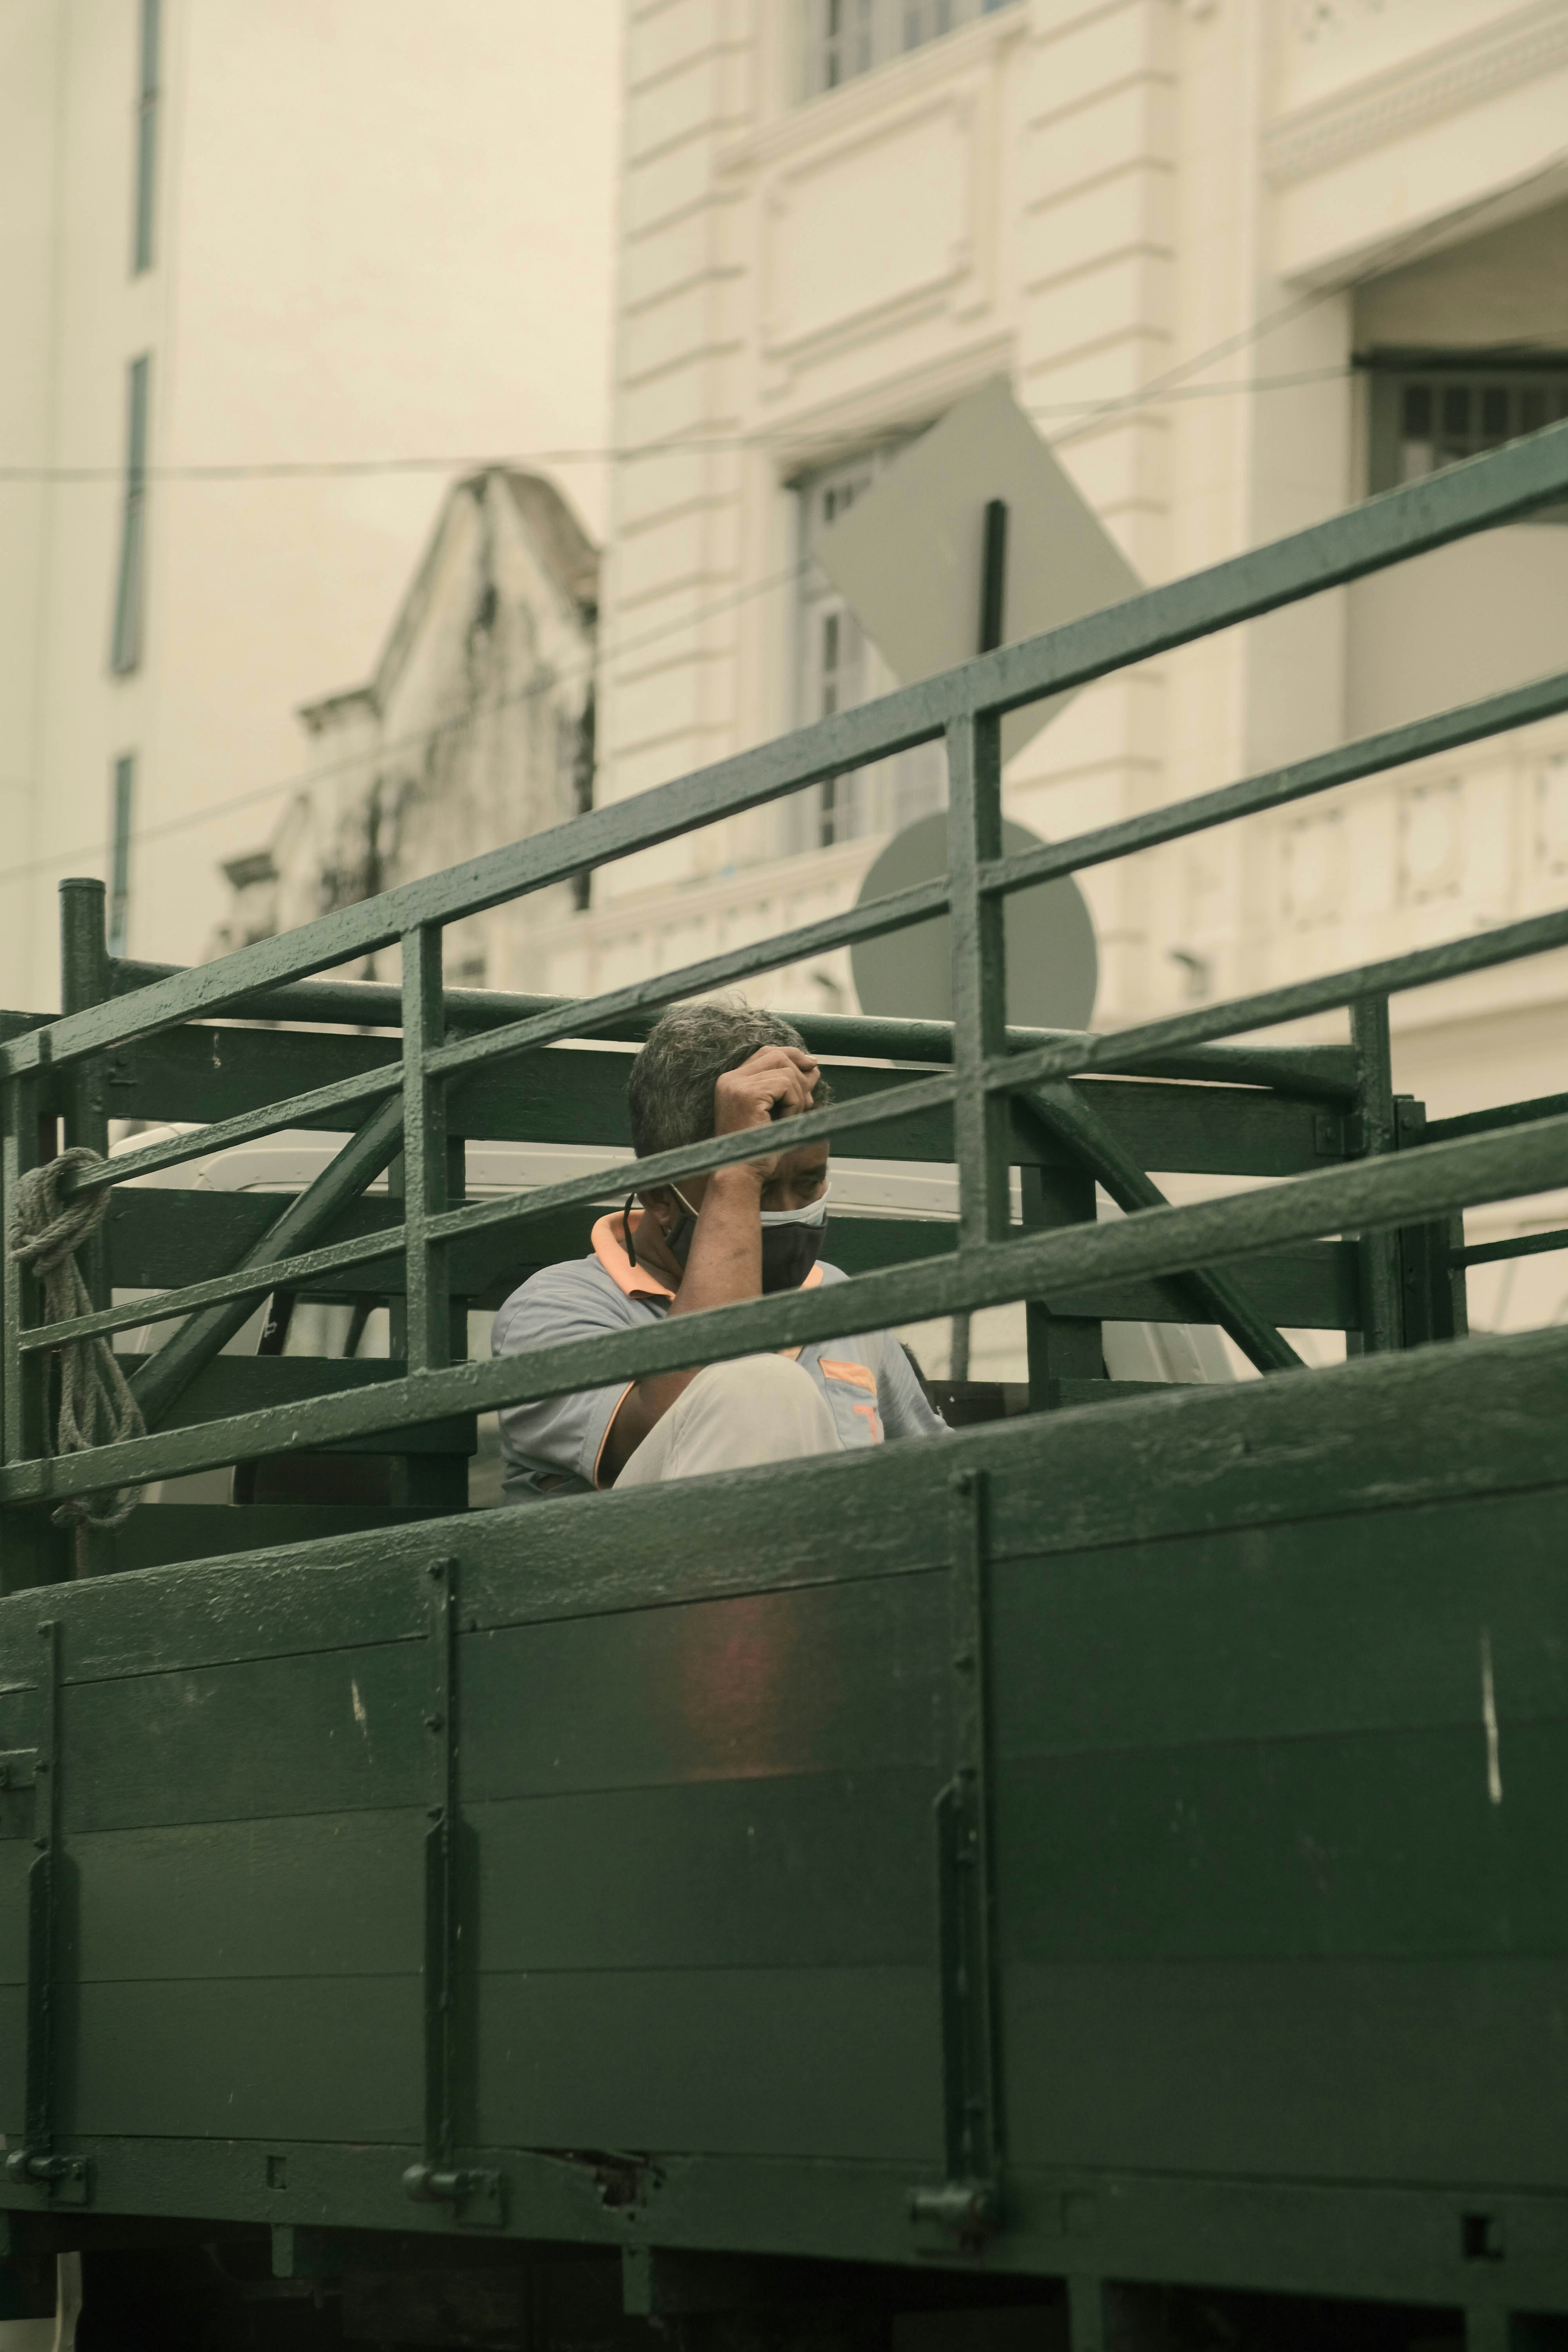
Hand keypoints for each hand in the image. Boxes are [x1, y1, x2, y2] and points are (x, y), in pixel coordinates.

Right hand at [712, 1046, 818, 1177]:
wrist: (741, 1174)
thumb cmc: (758, 1149)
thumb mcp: (776, 1111)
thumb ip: (789, 1086)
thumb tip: (813, 1065)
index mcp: (732, 1081)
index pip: (766, 1053)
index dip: (792, 1055)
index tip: (812, 1066)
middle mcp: (730, 1079)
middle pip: (777, 1055)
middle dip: (800, 1075)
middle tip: (809, 1102)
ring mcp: (737, 1085)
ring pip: (785, 1071)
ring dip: (798, 1095)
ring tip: (792, 1118)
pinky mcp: (748, 1094)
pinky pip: (786, 1085)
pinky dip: (794, 1104)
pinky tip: (785, 1121)